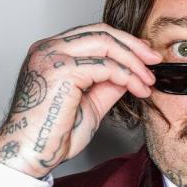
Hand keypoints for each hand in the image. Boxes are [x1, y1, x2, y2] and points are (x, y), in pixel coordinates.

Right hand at [0, 24, 161, 178]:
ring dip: (134, 62)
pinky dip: (128, 76)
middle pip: (101, 32)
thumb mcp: (91, 103)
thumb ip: (108, 84)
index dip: (123, 43)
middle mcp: (48, 48)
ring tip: (148, 81)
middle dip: (134, 46)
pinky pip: (105, 66)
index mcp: (51, 52)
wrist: (30, 155)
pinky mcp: (61, 70)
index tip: (145, 57)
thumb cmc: (53, 135)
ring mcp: (52, 56)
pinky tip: (138, 89)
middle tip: (155, 62)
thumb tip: (131, 73)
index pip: (93, 34)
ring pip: (105, 44)